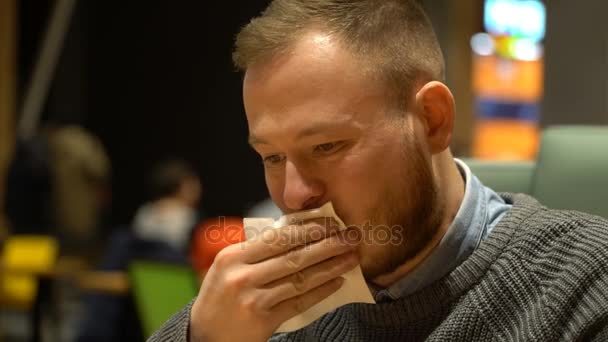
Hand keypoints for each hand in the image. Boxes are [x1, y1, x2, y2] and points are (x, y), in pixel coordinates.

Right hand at [189, 219, 359, 341]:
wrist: (205, 336)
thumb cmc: (220, 296)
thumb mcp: (228, 267)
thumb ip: (256, 251)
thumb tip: (297, 232)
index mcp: (233, 256)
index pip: (278, 237)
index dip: (308, 228)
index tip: (331, 222)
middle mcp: (243, 276)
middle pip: (293, 256)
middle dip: (327, 244)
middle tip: (351, 236)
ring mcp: (254, 299)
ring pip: (300, 278)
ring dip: (330, 266)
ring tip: (351, 257)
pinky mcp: (264, 320)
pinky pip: (299, 302)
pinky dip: (321, 291)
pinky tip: (337, 282)